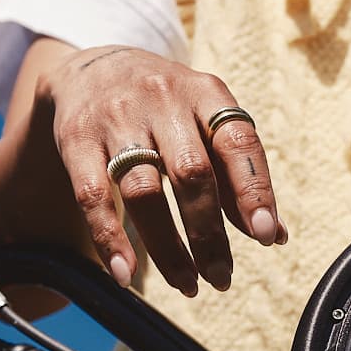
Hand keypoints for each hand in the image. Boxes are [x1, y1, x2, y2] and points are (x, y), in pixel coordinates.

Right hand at [39, 45, 285, 295]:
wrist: (91, 65)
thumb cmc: (165, 107)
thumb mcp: (205, 121)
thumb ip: (237, 175)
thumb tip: (274, 235)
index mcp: (204, 92)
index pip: (237, 141)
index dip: (254, 189)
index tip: (266, 236)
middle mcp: (162, 100)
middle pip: (190, 172)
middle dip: (209, 232)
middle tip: (222, 277)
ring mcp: (116, 118)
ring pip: (143, 190)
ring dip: (167, 247)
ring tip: (188, 284)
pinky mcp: (76, 139)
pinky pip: (92, 196)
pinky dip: (110, 239)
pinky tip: (125, 275)